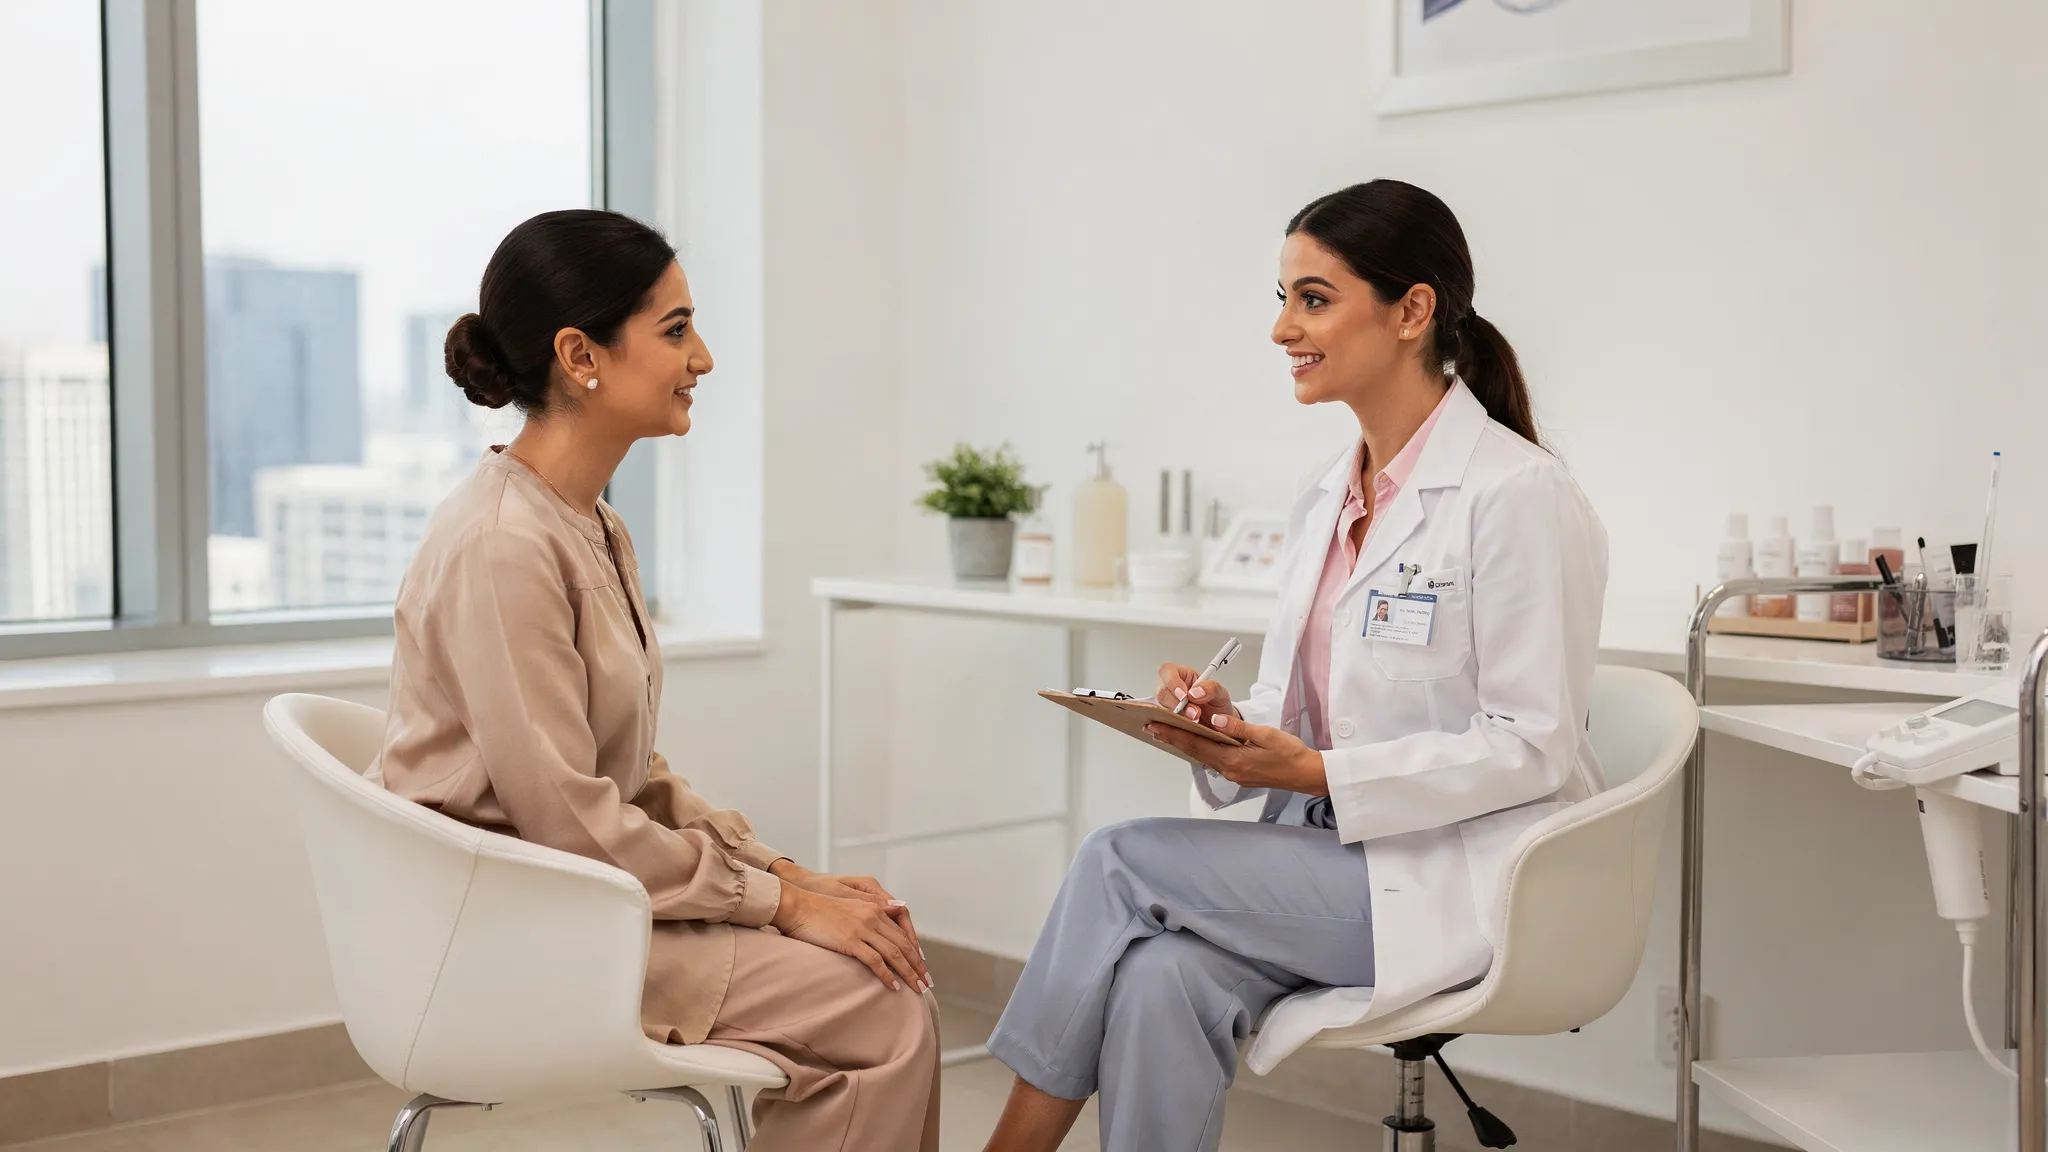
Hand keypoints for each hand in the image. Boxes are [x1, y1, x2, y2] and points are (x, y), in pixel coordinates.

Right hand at [770, 884, 932, 991]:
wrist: (797, 906)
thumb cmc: (818, 907)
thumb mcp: (849, 903)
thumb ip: (870, 911)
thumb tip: (892, 913)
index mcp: (874, 908)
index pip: (902, 932)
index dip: (914, 950)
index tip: (921, 966)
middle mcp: (873, 916)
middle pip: (903, 944)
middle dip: (917, 965)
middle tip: (927, 983)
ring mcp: (862, 928)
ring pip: (894, 954)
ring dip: (908, 973)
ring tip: (917, 988)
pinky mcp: (850, 941)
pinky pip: (875, 961)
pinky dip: (887, 975)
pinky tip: (893, 986)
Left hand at [1145, 711, 1326, 794]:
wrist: (1306, 774)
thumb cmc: (1291, 754)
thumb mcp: (1266, 735)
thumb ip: (1238, 728)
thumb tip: (1215, 721)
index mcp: (1233, 760)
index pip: (1196, 744)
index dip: (1174, 734)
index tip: (1156, 726)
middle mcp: (1229, 770)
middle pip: (1195, 751)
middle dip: (1173, 738)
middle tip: (1152, 727)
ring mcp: (1234, 774)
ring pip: (1203, 756)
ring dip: (1185, 744)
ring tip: (1167, 732)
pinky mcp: (1239, 774)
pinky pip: (1214, 760)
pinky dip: (1201, 749)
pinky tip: (1196, 742)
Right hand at [1155, 662, 1237, 726]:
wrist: (1218, 725)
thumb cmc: (1216, 705)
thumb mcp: (1220, 693)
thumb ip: (1210, 688)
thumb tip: (1195, 692)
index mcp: (1181, 674)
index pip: (1167, 671)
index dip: (1172, 682)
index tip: (1183, 695)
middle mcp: (1169, 689)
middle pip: (1161, 692)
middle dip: (1177, 705)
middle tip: (1193, 713)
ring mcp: (1166, 705)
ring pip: (1160, 709)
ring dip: (1177, 717)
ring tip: (1194, 721)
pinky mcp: (1165, 720)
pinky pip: (1162, 723)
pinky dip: (1173, 726)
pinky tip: (1185, 728)